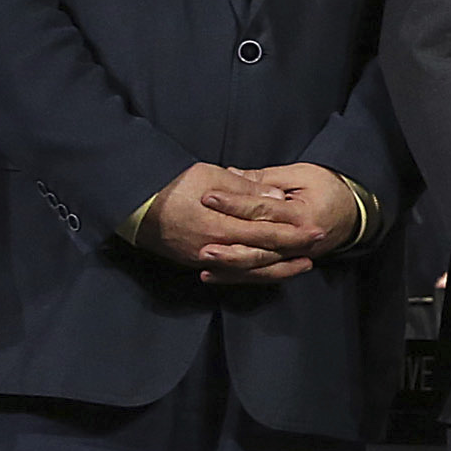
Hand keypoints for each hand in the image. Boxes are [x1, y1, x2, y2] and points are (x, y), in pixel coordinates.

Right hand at [141, 162, 336, 284]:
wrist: (133, 203)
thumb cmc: (172, 184)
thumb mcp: (212, 177)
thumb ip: (246, 191)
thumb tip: (277, 199)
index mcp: (221, 225)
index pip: (267, 233)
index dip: (294, 234)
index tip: (316, 231)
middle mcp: (215, 248)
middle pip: (262, 256)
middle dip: (292, 254)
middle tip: (317, 250)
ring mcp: (204, 259)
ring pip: (248, 270)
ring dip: (276, 269)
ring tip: (300, 266)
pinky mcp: (195, 261)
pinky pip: (229, 273)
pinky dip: (250, 274)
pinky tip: (266, 271)